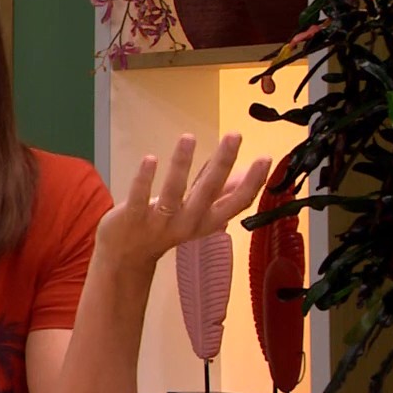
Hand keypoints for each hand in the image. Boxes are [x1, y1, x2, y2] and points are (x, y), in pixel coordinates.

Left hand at [97, 133, 272, 269]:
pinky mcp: (134, 218)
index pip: (237, 203)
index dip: (253, 182)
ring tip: (189, 137)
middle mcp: (188, 223)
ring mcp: (160, 222)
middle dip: (222, 163)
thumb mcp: (196, 214)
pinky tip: (151, 158)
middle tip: (234, 135)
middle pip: (209, 192)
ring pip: (174, 192)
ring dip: (182, 164)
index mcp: (207, 221)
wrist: (126, 257)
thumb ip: (218, 194)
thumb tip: (244, 174)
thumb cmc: (165, 228)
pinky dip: (145, 179)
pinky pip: (140, 197)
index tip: (265, 157)